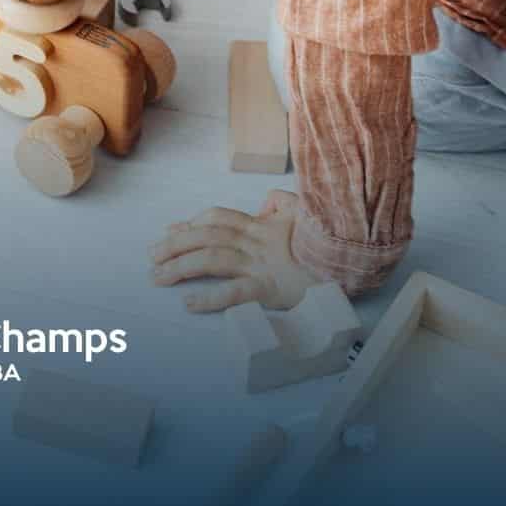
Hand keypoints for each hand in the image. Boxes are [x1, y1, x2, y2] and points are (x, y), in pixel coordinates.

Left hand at [149, 190, 322, 312]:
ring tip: (157, 277)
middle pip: (206, 236)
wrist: (354, 260)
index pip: (218, 218)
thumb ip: (282, 204)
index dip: (191, 223)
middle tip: (151, 256)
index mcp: (262, 226)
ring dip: (180, 266)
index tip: (171, 231)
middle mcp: (257, 242)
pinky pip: (235, 292)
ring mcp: (262, 264)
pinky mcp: (271, 288)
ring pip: (212, 259)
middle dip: (174, 244)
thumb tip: (267, 202)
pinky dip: (210, 297)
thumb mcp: (305, 214)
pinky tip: (189, 303)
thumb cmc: (329, 241)